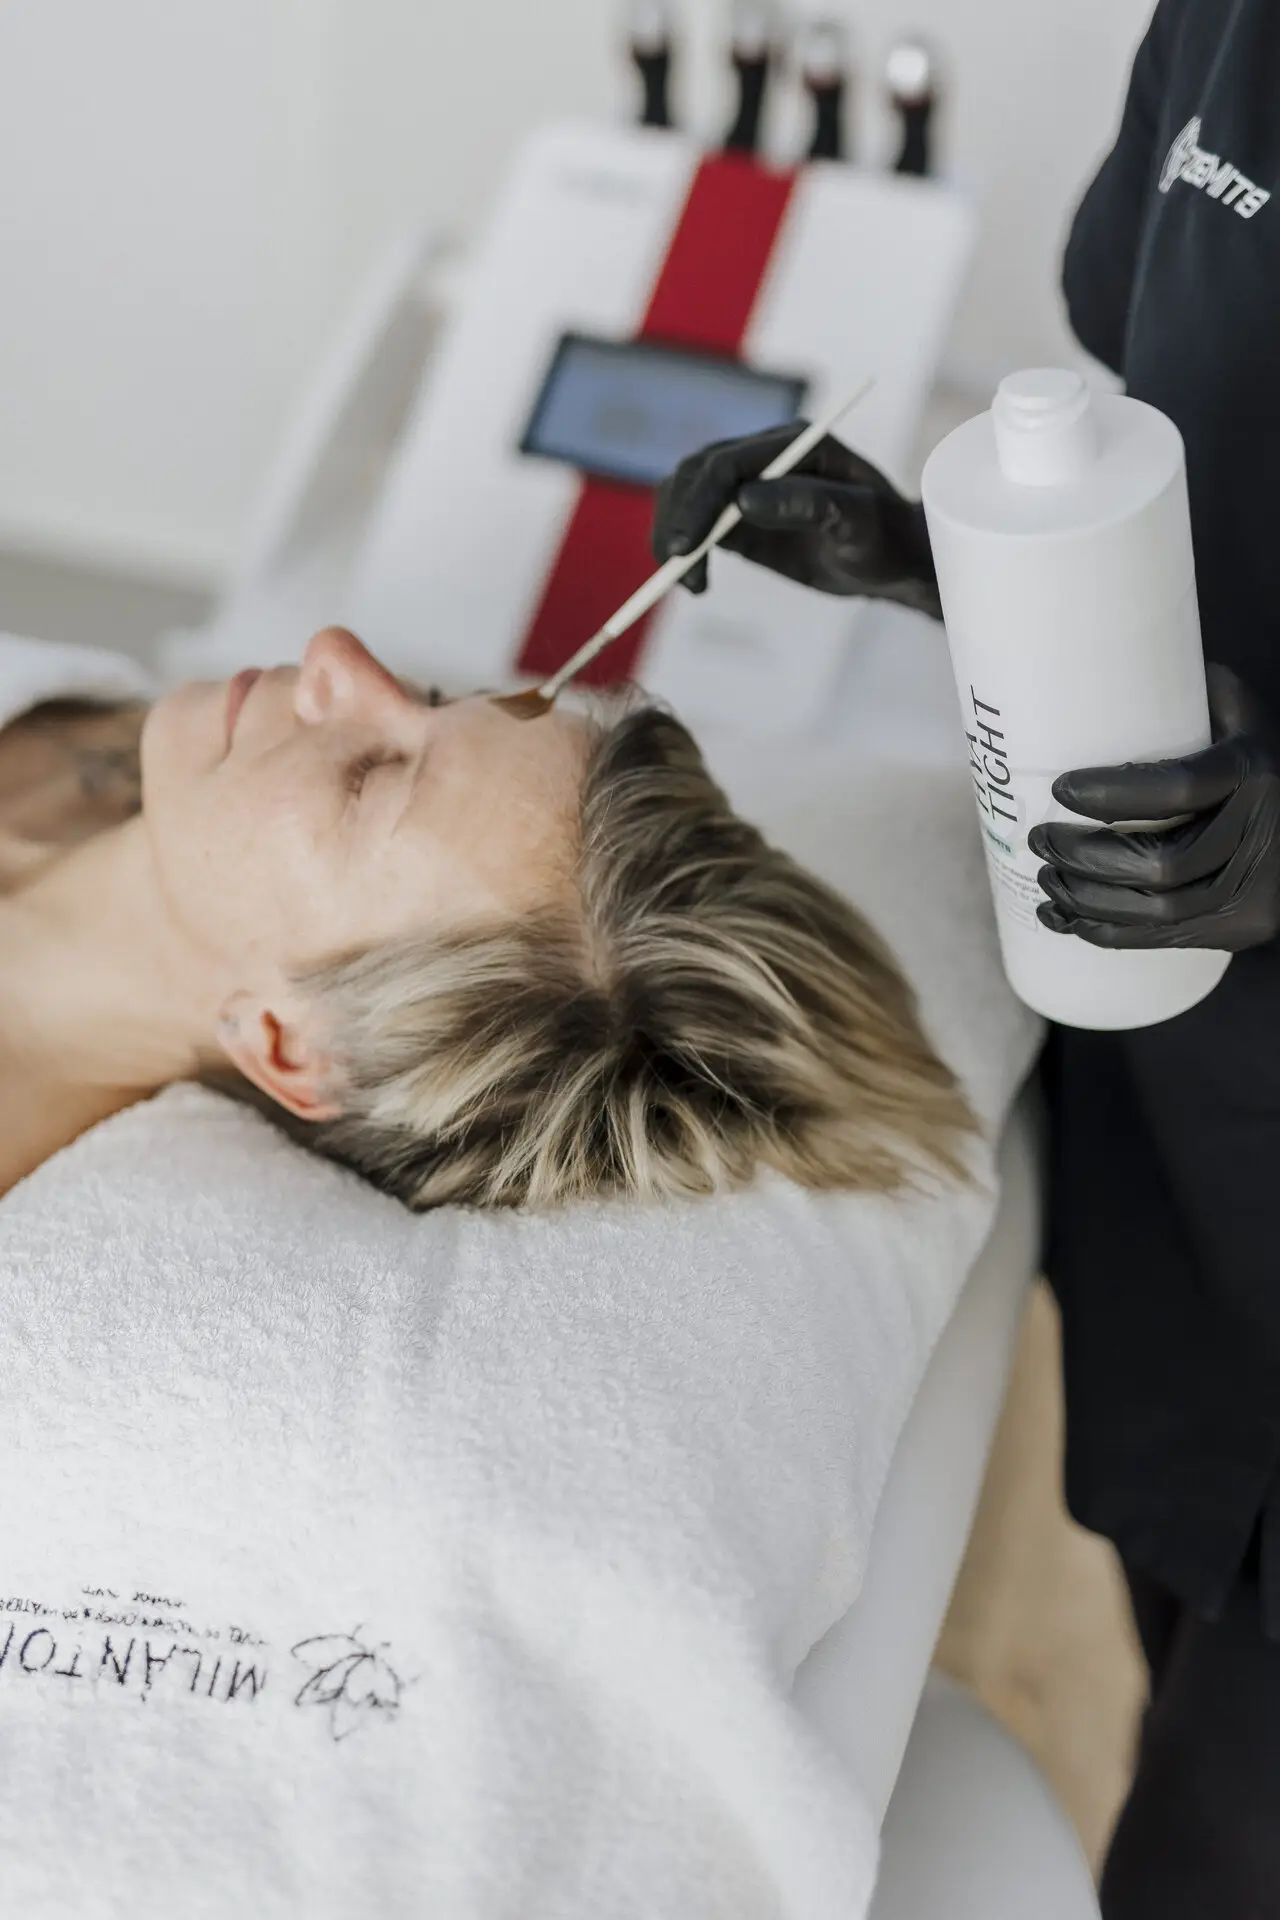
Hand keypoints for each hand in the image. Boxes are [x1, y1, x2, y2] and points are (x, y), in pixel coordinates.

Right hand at [651, 423, 941, 616]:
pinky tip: (695, 583)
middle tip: (680, 574)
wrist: (896, 561)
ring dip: (674, 537)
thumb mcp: (860, 522)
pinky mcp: (742, 520)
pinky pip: (699, 526)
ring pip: (687, 497)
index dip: (699, 503)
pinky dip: (686, 552)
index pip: (725, 463)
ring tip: (688, 584)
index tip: (687, 549)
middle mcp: (764, 457)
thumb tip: (745, 499)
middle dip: (678, 522)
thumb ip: (809, 504)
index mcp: (793, 444)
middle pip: (695, 475)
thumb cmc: (888, 537)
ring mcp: (750, 486)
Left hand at [1028, 664, 1279, 951]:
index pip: (1176, 788)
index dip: (1112, 793)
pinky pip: (1163, 941)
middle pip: (1159, 864)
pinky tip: (1063, 919)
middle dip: (1085, 857)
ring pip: (1155, 911)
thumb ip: (1192, 694)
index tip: (1060, 788)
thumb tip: (1114, 661)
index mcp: (1254, 773)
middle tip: (1039, 838)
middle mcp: (1260, 836)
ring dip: (1085, 899)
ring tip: (1046, 876)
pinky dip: (1105, 933)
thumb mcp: (1241, 718)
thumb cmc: (1259, 765)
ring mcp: (1253, 891)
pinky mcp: (1240, 928)